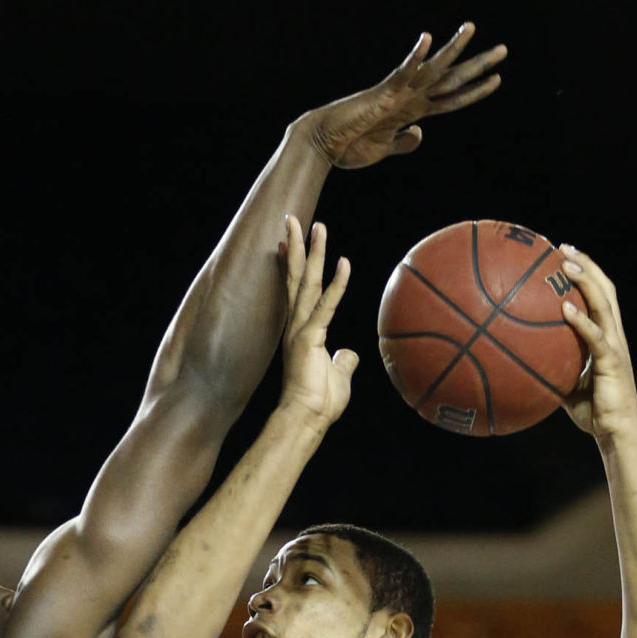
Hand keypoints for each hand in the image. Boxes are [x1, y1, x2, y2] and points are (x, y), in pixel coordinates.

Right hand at [277, 218, 356, 432]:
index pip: (296, 291)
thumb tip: (350, 354)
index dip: (292, 265)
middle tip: (293, 218)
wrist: (306, 419)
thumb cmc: (319, 402)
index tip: (286, 243)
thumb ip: (343, 360)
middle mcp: (296, 325)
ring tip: (316, 225)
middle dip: (295, 246)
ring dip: (312, 252)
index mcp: (301, 331)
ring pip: (306, 283)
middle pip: (296, 278)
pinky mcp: (310, 338)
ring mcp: (301, 330)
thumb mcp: (337, 374)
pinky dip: (337, 284)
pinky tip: (344, 261)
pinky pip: (327, 305)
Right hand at [304, 26, 505, 169]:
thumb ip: (405, 143)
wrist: (324, 144)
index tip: (496, 80)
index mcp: (413, 111)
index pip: (451, 99)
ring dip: (454, 49)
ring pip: (433, 69)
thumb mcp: (385, 149)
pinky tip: (427, 39)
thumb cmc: (350, 146)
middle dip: (478, 65)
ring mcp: (398, 93)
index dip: (474, 91)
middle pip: (451, 79)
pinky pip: (402, 72)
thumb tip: (421, 134)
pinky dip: (414, 58)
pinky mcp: (383, 94)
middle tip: (503, 50)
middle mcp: (410, 97)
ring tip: (472, 28)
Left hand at [558, 247, 636, 442]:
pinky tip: (564, 309)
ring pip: (603, 303)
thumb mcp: (567, 387)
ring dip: (585, 280)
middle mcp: (614, 335)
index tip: (563, 256)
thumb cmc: (594, 413)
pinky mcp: (612, 362)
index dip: (585, 274)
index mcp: (607, 337)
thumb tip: (523, 365)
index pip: (599, 296)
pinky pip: (595, 337)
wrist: (616, 433)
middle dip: (585, 264)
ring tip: (566, 264)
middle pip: (604, 289)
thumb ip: (553, 370)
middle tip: (562, 247)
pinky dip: (581, 321)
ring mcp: (615, 346)